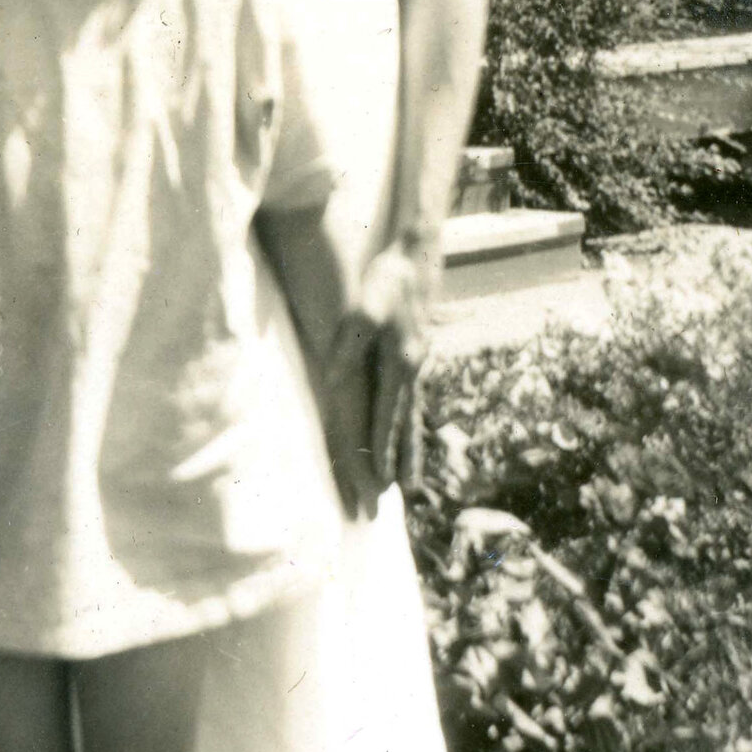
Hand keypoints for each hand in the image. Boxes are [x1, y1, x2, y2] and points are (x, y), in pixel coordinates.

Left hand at [326, 237, 439, 515]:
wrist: (416, 255)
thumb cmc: (386, 279)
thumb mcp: (363, 308)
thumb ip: (349, 345)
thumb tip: (333, 377)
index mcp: (400, 363)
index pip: (386, 417)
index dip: (380, 450)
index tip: (378, 481)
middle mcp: (414, 369)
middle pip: (405, 425)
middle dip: (402, 461)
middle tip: (402, 496)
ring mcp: (418, 363)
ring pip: (412, 415)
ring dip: (410, 448)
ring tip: (411, 481)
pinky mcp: (415, 354)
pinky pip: (412, 400)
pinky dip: (410, 424)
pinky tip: (408, 434)